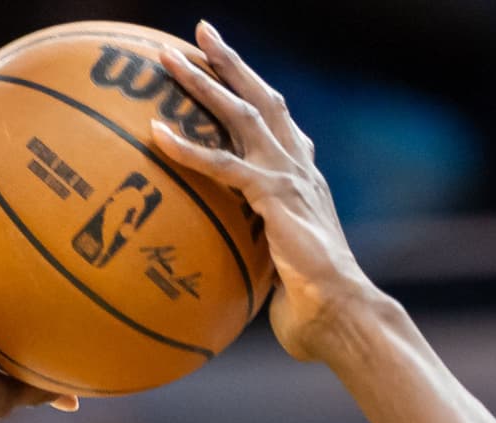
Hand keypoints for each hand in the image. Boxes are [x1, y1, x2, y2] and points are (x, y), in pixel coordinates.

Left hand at [148, 22, 379, 361]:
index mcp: (302, 177)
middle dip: (229, 62)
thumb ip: (252, 253)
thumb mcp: (276, 269)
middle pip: (261, 98)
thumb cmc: (309, 306)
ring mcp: (289, 177)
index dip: (251, 90)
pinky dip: (187, 148)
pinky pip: (222, 165)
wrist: (340, 315)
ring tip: (167, 59)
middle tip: (198, 34)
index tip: (226, 68)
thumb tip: (220, 268)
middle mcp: (299, 166)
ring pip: (240, 115)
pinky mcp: (274, 197)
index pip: (275, 121)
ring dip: (202, 83)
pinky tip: (156, 134)